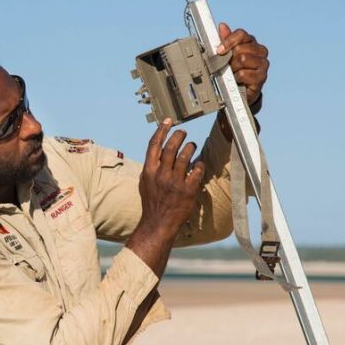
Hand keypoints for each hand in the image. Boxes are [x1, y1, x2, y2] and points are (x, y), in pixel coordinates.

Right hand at [137, 119, 204, 237]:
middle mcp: (161, 174)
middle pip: (171, 147)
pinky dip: (199, 164)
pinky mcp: (188, 190)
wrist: (158, 223)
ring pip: (185, 156)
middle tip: (183, 133)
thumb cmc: (152, 202)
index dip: (161, 130)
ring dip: (190, 147)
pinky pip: (197, 170)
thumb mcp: (145, 182)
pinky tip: (199, 164)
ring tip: (192, 146)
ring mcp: (175, 182)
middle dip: (178, 136)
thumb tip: (156, 150)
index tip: (168, 121)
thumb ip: (150, 166)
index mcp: (149, 171)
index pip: (154, 145)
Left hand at [216, 23, 268, 104]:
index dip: (228, 41)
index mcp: (251, 42)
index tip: (219, 50)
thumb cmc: (235, 70)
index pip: (241, 34)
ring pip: (242, 59)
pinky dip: (237, 78)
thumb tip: (222, 26)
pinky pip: (244, 73)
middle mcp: (260, 51)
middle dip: (230, 58)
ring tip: (233, 73)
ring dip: (233, 68)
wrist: (241, 90)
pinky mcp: (262, 77)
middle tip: (227, 65)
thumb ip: (226, 40)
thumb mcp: (228, 54)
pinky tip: (238, 80)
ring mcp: (263, 64)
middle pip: (240, 48)